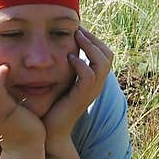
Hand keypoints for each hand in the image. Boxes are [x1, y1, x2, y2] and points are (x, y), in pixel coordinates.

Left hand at [42, 26, 112, 144]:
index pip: (104, 53)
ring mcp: (91, 91)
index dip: (94, 39)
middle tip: (78, 29)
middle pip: (108, 55)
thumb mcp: (62, 80)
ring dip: (90, 47)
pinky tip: (70, 57)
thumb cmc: (53, 105)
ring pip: (102, 63)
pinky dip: (81, 64)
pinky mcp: (82, 97)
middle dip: (94, 39)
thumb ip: (66, 64)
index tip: (78, 28)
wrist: (50, 131)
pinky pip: (89, 76)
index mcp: (94, 79)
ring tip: (76, 37)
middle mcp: (96, 84)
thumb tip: (60, 44)